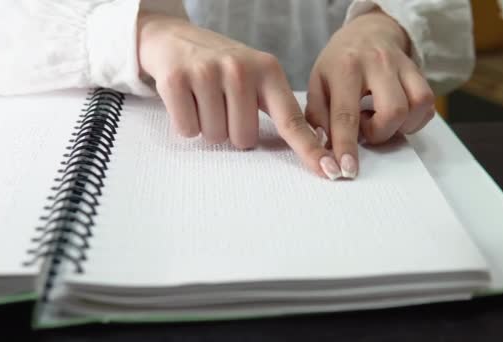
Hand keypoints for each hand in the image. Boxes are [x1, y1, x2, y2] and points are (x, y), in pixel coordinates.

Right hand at [137, 12, 334, 178]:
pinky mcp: (176, 80)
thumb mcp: (254, 75)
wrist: (172, 38)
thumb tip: (311, 143)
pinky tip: (185, 99)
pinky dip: (185, 123)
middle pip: (245, 139)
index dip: (310, 150)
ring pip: (216, 137)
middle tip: (221, 103)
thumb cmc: (219, 64)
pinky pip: (188, 130)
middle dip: (232, 130)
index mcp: (267, 70)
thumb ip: (278, 105)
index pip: (292, 120)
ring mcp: (207, 72)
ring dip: (208, 126)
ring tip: (203, 98)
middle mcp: (240, 69)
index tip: (330, 171)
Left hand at [305, 8, 434, 178]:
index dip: (346, 146)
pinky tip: (395, 117)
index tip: (346, 169)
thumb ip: (317, 115)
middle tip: (365, 130)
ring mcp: (402, 66)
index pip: (346, 114)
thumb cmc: (338, 63)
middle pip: (393, 111)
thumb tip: (322, 148)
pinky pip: (427, 105)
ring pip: (416, 107)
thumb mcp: (317, 83)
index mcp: (345, 68)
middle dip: (380, 134)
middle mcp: (377, 64)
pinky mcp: (420, 71)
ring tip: (379, 121)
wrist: (368, 32)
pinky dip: (414, 121)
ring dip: (399, 127)